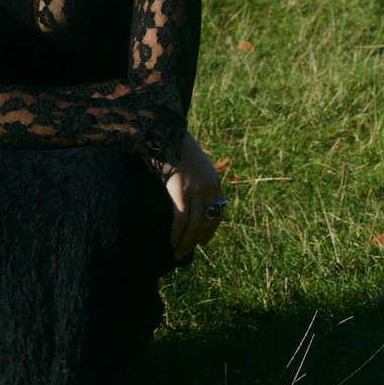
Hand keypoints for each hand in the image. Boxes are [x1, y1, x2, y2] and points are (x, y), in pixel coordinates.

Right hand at [165, 131, 224, 260]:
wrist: (165, 130)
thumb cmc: (174, 146)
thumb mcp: (192, 164)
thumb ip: (194, 181)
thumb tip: (187, 200)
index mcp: (215, 181)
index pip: (217, 213)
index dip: (210, 231)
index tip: (203, 243)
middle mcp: (209, 187)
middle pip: (206, 222)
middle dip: (196, 240)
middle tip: (185, 253)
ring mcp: (196, 189)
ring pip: (194, 224)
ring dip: (186, 243)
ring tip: (177, 254)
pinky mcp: (181, 190)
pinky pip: (181, 218)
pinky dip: (176, 233)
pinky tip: (171, 242)